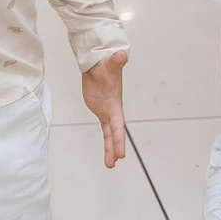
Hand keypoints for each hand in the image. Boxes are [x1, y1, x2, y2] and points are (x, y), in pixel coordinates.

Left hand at [80, 50, 127, 168]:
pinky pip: (105, 129)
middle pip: (115, 133)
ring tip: (110, 165)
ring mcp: (107, 112)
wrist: (99, 63)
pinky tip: (107, 151)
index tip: (120, 153)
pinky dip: (106, 140)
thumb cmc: (104, 65)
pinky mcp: (101, 111)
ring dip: (110, 148)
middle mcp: (113, 110)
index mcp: (115, 104)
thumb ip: (115, 62)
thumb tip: (121, 54)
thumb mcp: (108, 65)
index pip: (117, 125)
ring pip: (110, 134)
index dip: (118, 139)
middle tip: (114, 163)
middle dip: (115, 148)